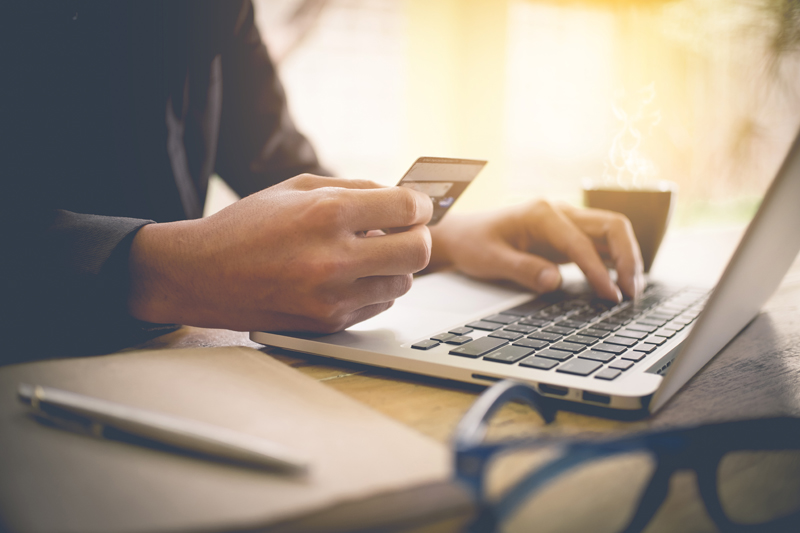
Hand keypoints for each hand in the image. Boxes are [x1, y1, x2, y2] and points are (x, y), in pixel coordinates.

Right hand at [127, 174, 432, 331]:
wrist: (201, 276)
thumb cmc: (248, 226)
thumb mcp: (298, 188)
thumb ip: (355, 189)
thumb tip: (403, 198)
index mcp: (325, 215)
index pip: (406, 208)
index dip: (419, 205)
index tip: (416, 206)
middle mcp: (333, 260)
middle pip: (418, 252)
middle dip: (418, 237)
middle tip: (404, 231)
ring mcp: (331, 298)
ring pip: (403, 283)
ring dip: (395, 265)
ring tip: (369, 253)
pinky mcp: (327, 324)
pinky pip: (378, 305)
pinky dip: (374, 288)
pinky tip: (350, 275)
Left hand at [428, 200, 644, 301]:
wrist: (462, 235)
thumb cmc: (473, 244)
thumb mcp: (490, 260)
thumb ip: (522, 269)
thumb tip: (555, 281)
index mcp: (542, 214)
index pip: (582, 242)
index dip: (599, 270)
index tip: (610, 295)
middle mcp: (560, 212)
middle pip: (612, 226)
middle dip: (628, 258)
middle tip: (631, 292)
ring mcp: (566, 222)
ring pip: (612, 233)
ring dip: (627, 259)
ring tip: (632, 291)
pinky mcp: (568, 236)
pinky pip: (601, 244)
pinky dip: (614, 261)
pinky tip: (619, 283)